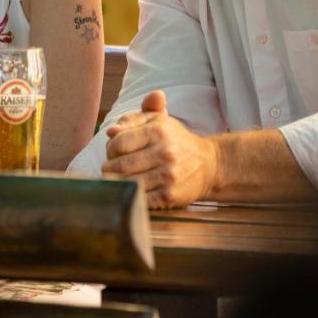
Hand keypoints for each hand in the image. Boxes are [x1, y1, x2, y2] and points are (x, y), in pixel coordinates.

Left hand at [102, 90, 219, 208]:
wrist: (207, 164)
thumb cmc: (174, 140)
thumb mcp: (157, 121)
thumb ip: (132, 120)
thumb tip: (110, 131)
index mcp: (158, 131)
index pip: (118, 143)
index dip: (110, 149)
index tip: (113, 152)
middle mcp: (164, 152)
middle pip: (119, 165)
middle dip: (109, 168)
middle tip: (110, 168)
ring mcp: (168, 176)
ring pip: (127, 183)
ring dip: (118, 182)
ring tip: (119, 178)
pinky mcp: (170, 195)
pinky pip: (139, 198)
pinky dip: (132, 195)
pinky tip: (133, 189)